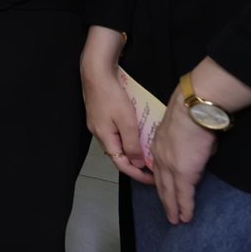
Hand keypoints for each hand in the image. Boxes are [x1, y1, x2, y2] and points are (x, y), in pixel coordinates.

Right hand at [81, 61, 152, 184]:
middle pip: (118, 155)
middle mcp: (99, 134)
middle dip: (136, 163)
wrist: (96, 73)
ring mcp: (98, 124)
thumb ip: (132, 144)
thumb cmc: (112, 96)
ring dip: (132, 150)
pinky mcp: (101, 115)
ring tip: (148, 152)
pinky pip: (116, 133)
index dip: (137, 174)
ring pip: (117, 144)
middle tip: (154, 166)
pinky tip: (137, 134)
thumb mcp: (126, 121)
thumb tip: (138, 163)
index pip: (121, 164)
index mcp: (105, 137)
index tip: (153, 178)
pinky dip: (128, 138)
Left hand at [153, 96, 216, 222]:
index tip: (164, 191)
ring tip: (176, 219)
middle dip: (165, 199)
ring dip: (173, 207)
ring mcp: (170, 167)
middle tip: (168, 211)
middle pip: (161, 184)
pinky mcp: (183, 174)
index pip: (158, 169)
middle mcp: (160, 158)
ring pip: (170, 192)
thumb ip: (182, 145)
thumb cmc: (190, 116)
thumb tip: (195, 152)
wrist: (192, 112)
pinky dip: (184, 207)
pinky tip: (185, 217)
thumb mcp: (180, 132)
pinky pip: (183, 195)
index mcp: (158, 146)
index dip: (161, 182)